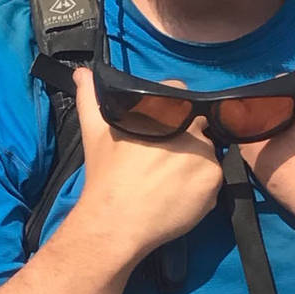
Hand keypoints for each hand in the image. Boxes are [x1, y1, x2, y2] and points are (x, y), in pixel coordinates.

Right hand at [70, 68, 222, 262]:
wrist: (116, 221)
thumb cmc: (105, 176)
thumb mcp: (95, 132)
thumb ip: (90, 97)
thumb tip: (81, 72)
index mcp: (160, 111)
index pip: (179, 92)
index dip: (173, 107)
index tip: (163, 123)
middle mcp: (186, 127)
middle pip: (197, 123)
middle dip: (186, 135)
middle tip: (164, 158)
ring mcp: (203, 153)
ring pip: (207, 150)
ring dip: (195, 160)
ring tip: (170, 179)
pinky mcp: (213, 179)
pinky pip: (213, 176)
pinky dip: (201, 183)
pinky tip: (179, 193)